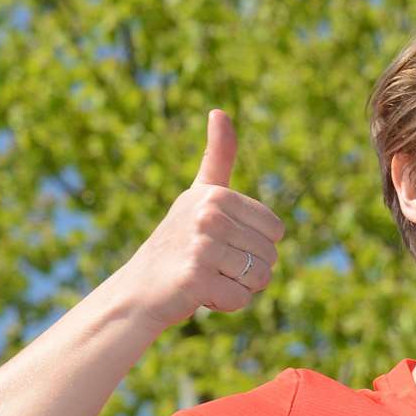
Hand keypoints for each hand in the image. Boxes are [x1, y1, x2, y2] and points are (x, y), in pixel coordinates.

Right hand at [119, 110, 285, 329]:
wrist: (139, 290)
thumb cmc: (177, 243)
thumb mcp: (199, 195)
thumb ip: (217, 157)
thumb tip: (219, 111)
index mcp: (216, 195)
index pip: (276, 230)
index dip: (255, 244)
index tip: (222, 242)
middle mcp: (208, 215)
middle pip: (270, 255)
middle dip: (248, 269)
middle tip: (212, 265)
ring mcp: (201, 245)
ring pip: (260, 278)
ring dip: (238, 287)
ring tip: (206, 278)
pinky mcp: (196, 277)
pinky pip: (241, 299)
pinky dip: (225, 304)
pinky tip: (200, 295)